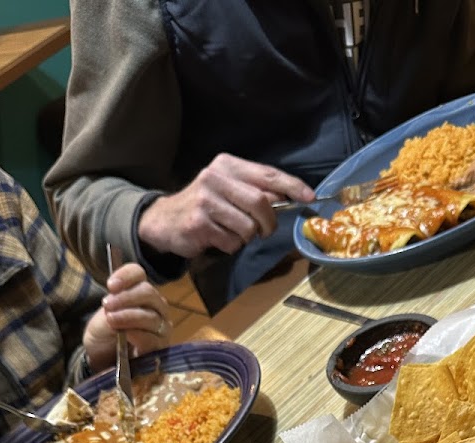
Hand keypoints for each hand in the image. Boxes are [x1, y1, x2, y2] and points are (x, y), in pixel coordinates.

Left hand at [83, 262, 171, 374]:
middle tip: (108, 305)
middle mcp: (155, 306)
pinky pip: (154, 338)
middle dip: (127, 297)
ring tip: (112, 321)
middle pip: (148, 292)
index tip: (110, 286)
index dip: (126, 276)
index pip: (138, 274)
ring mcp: (161, 327)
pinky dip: (139, 335)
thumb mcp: (101, 319)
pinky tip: (127, 335)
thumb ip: (110, 310)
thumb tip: (116, 307)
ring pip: (152, 316)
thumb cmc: (104, 335)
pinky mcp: (161, 348)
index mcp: (139, 292)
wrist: (103, 361)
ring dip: (130, 316)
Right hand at [137, 153, 314, 258]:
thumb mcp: (228, 188)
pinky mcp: (199, 224)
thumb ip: (255, 190)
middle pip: (261, 202)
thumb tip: (289, 199)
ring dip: (247, 237)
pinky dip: (231, 245)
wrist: (165, 220)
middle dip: (270, 222)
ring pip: (248, 227)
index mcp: (227, 165)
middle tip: (266, 231)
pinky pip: (231, 242)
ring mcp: (205, 201)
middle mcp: (215, 178)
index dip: (292, 187)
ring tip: (233, 232)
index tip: (310, 198)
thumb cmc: (205, 205)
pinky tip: (217, 238)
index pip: (267, 174)